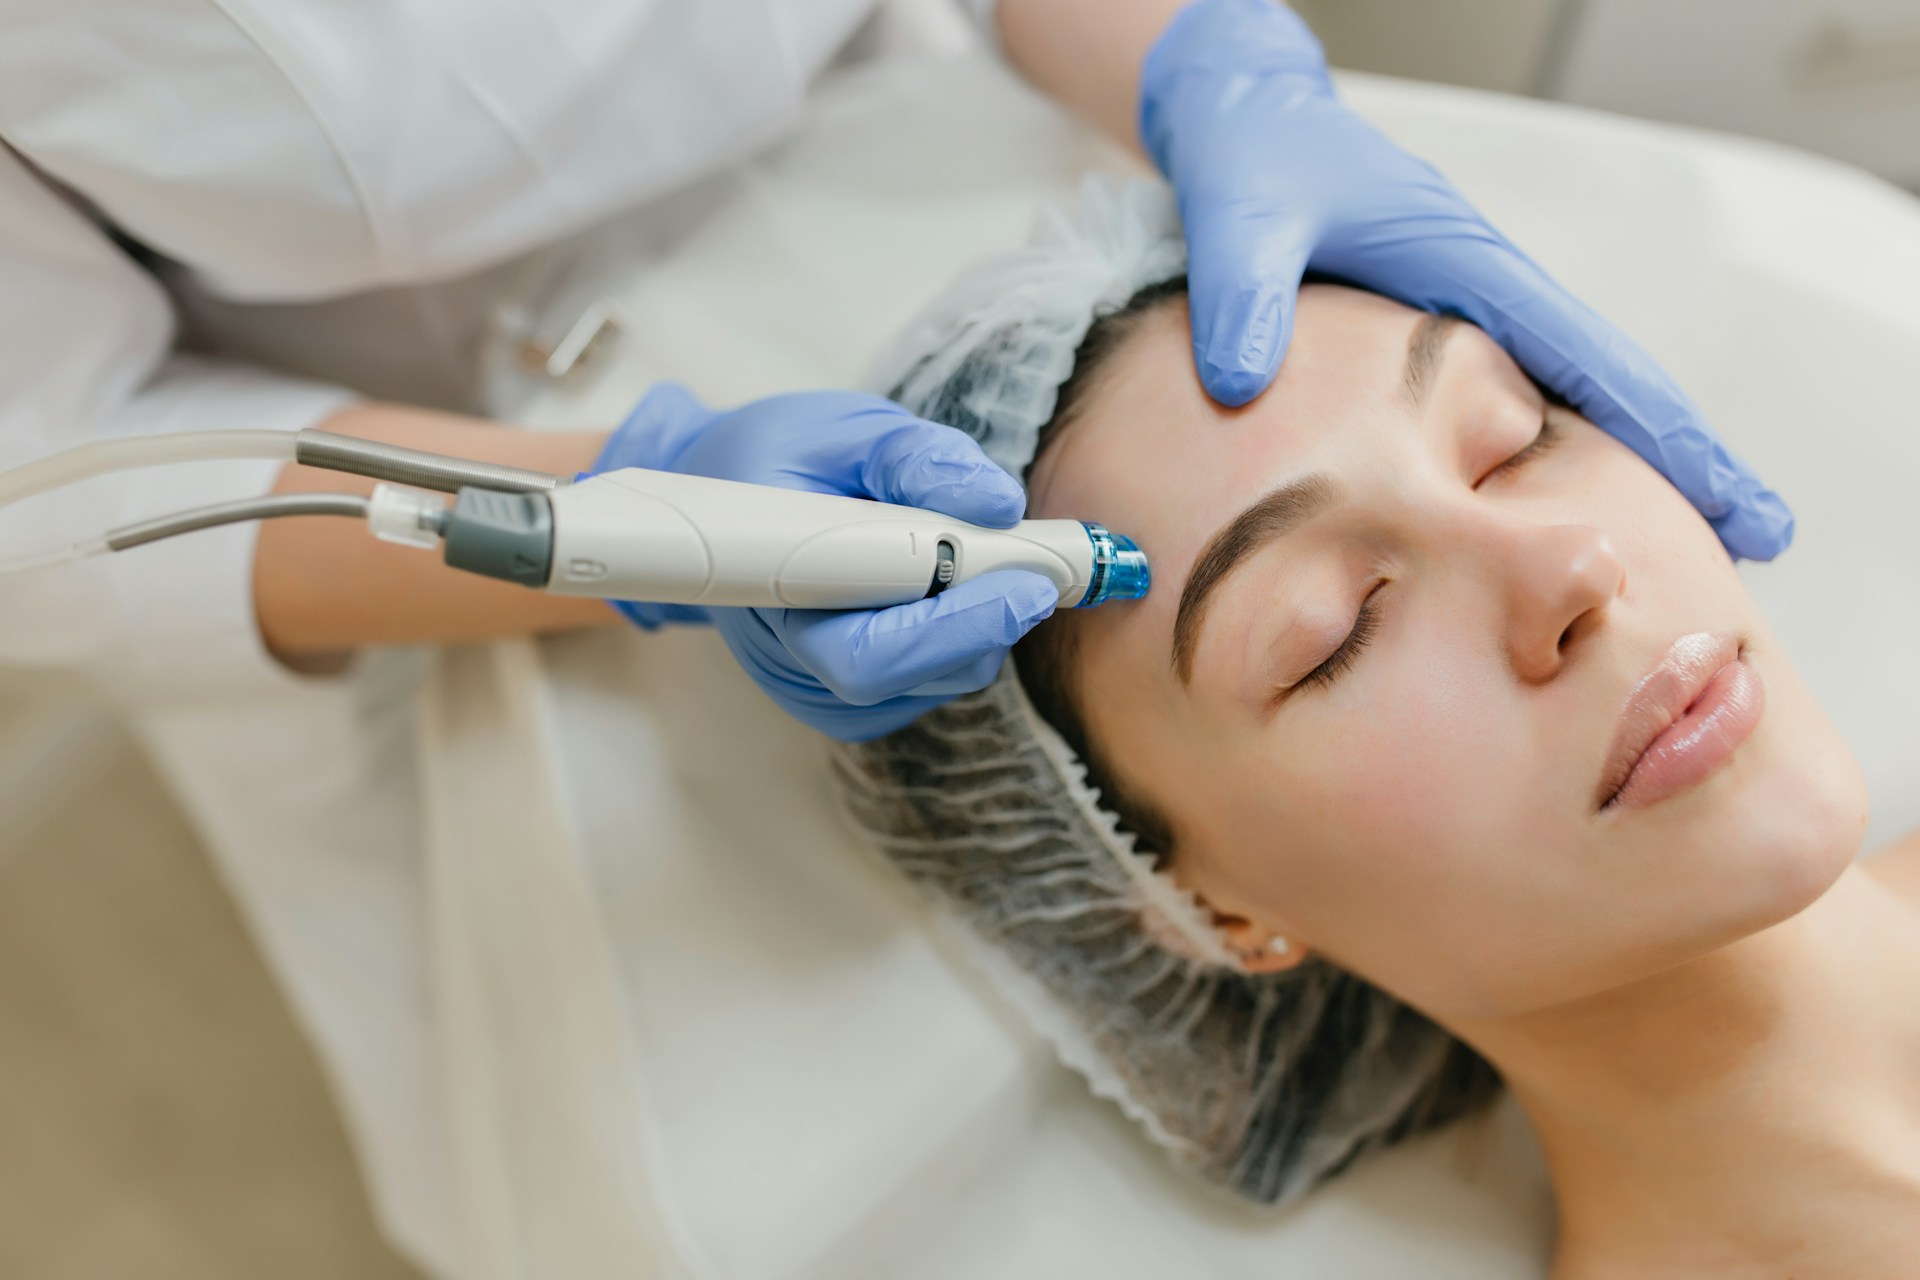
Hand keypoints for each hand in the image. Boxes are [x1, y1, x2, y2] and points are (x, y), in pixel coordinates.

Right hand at [592, 383, 1059, 740]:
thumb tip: (997, 500)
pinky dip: (962, 636)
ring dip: (980, 622)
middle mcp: (789, 659)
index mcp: (770, 589)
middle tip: (1044, 569)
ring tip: (992, 556)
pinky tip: (956, 587)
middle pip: (908, 675)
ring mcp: (816, 690)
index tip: (1027, 582)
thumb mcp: (843, 429)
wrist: (722, 501)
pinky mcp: (847, 703)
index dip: (953, 624)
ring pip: (931, 681)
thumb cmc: (779, 459)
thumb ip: (917, 458)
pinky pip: (929, 684)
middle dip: (986, 623)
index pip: (866, 649)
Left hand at [1139, 0, 1791, 559]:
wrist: (1246, 125)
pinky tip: (1571, 504)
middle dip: (1684, 458)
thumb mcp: (1242, 218)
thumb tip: (1239, 382)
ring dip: (1632, 460)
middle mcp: (1486, 292)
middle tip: (1756, 538)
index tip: (1725, 498)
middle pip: (1609, 383)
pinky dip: (1562, 447)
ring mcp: (1469, 314)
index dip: (1661, 432)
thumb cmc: (1256, 159)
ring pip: (1570, 394)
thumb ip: (1242, 294)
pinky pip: (1517, 397)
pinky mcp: (1438, 332)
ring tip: (1693, 538)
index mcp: (1466, 266)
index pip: (1589, 358)